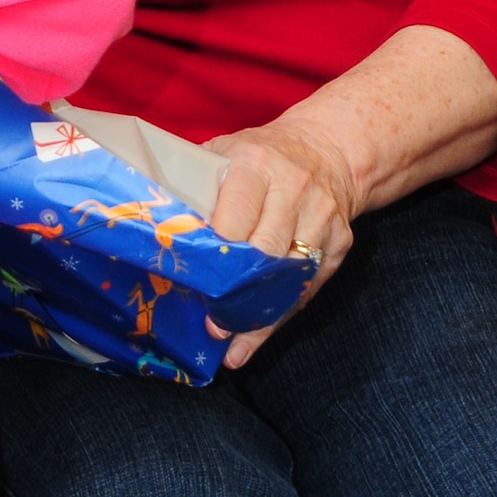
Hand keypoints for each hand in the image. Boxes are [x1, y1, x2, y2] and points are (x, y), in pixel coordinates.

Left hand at [201, 117, 355, 370]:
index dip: (219, 250)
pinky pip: (308, 286)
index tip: (198, 281)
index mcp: (257, 163)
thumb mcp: (226, 153)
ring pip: (291, 276)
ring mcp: (321, 216)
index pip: (238, 212)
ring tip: (233, 345)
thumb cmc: (261, 157)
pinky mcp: (339, 242)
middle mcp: (293, 188)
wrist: (327, 150)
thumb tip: (157, 228)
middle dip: (239, 291)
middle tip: (212, 324)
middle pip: (267, 250)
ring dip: (261, 316)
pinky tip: (257, 336)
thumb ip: (198, 185)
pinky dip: (282, 313)